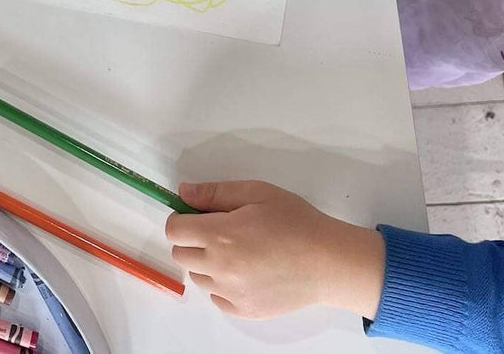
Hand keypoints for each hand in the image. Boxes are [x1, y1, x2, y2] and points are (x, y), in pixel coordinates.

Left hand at [166, 181, 385, 319]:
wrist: (329, 262)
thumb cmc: (296, 221)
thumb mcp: (257, 193)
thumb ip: (215, 193)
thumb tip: (183, 193)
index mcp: (220, 235)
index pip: (174, 230)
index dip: (182, 219)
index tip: (198, 215)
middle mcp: (220, 267)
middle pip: (181, 254)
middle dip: (193, 240)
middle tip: (220, 231)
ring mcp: (231, 293)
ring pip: (197, 276)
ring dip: (206, 263)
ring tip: (237, 251)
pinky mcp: (243, 311)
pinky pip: (215, 297)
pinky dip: (222, 285)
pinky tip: (245, 272)